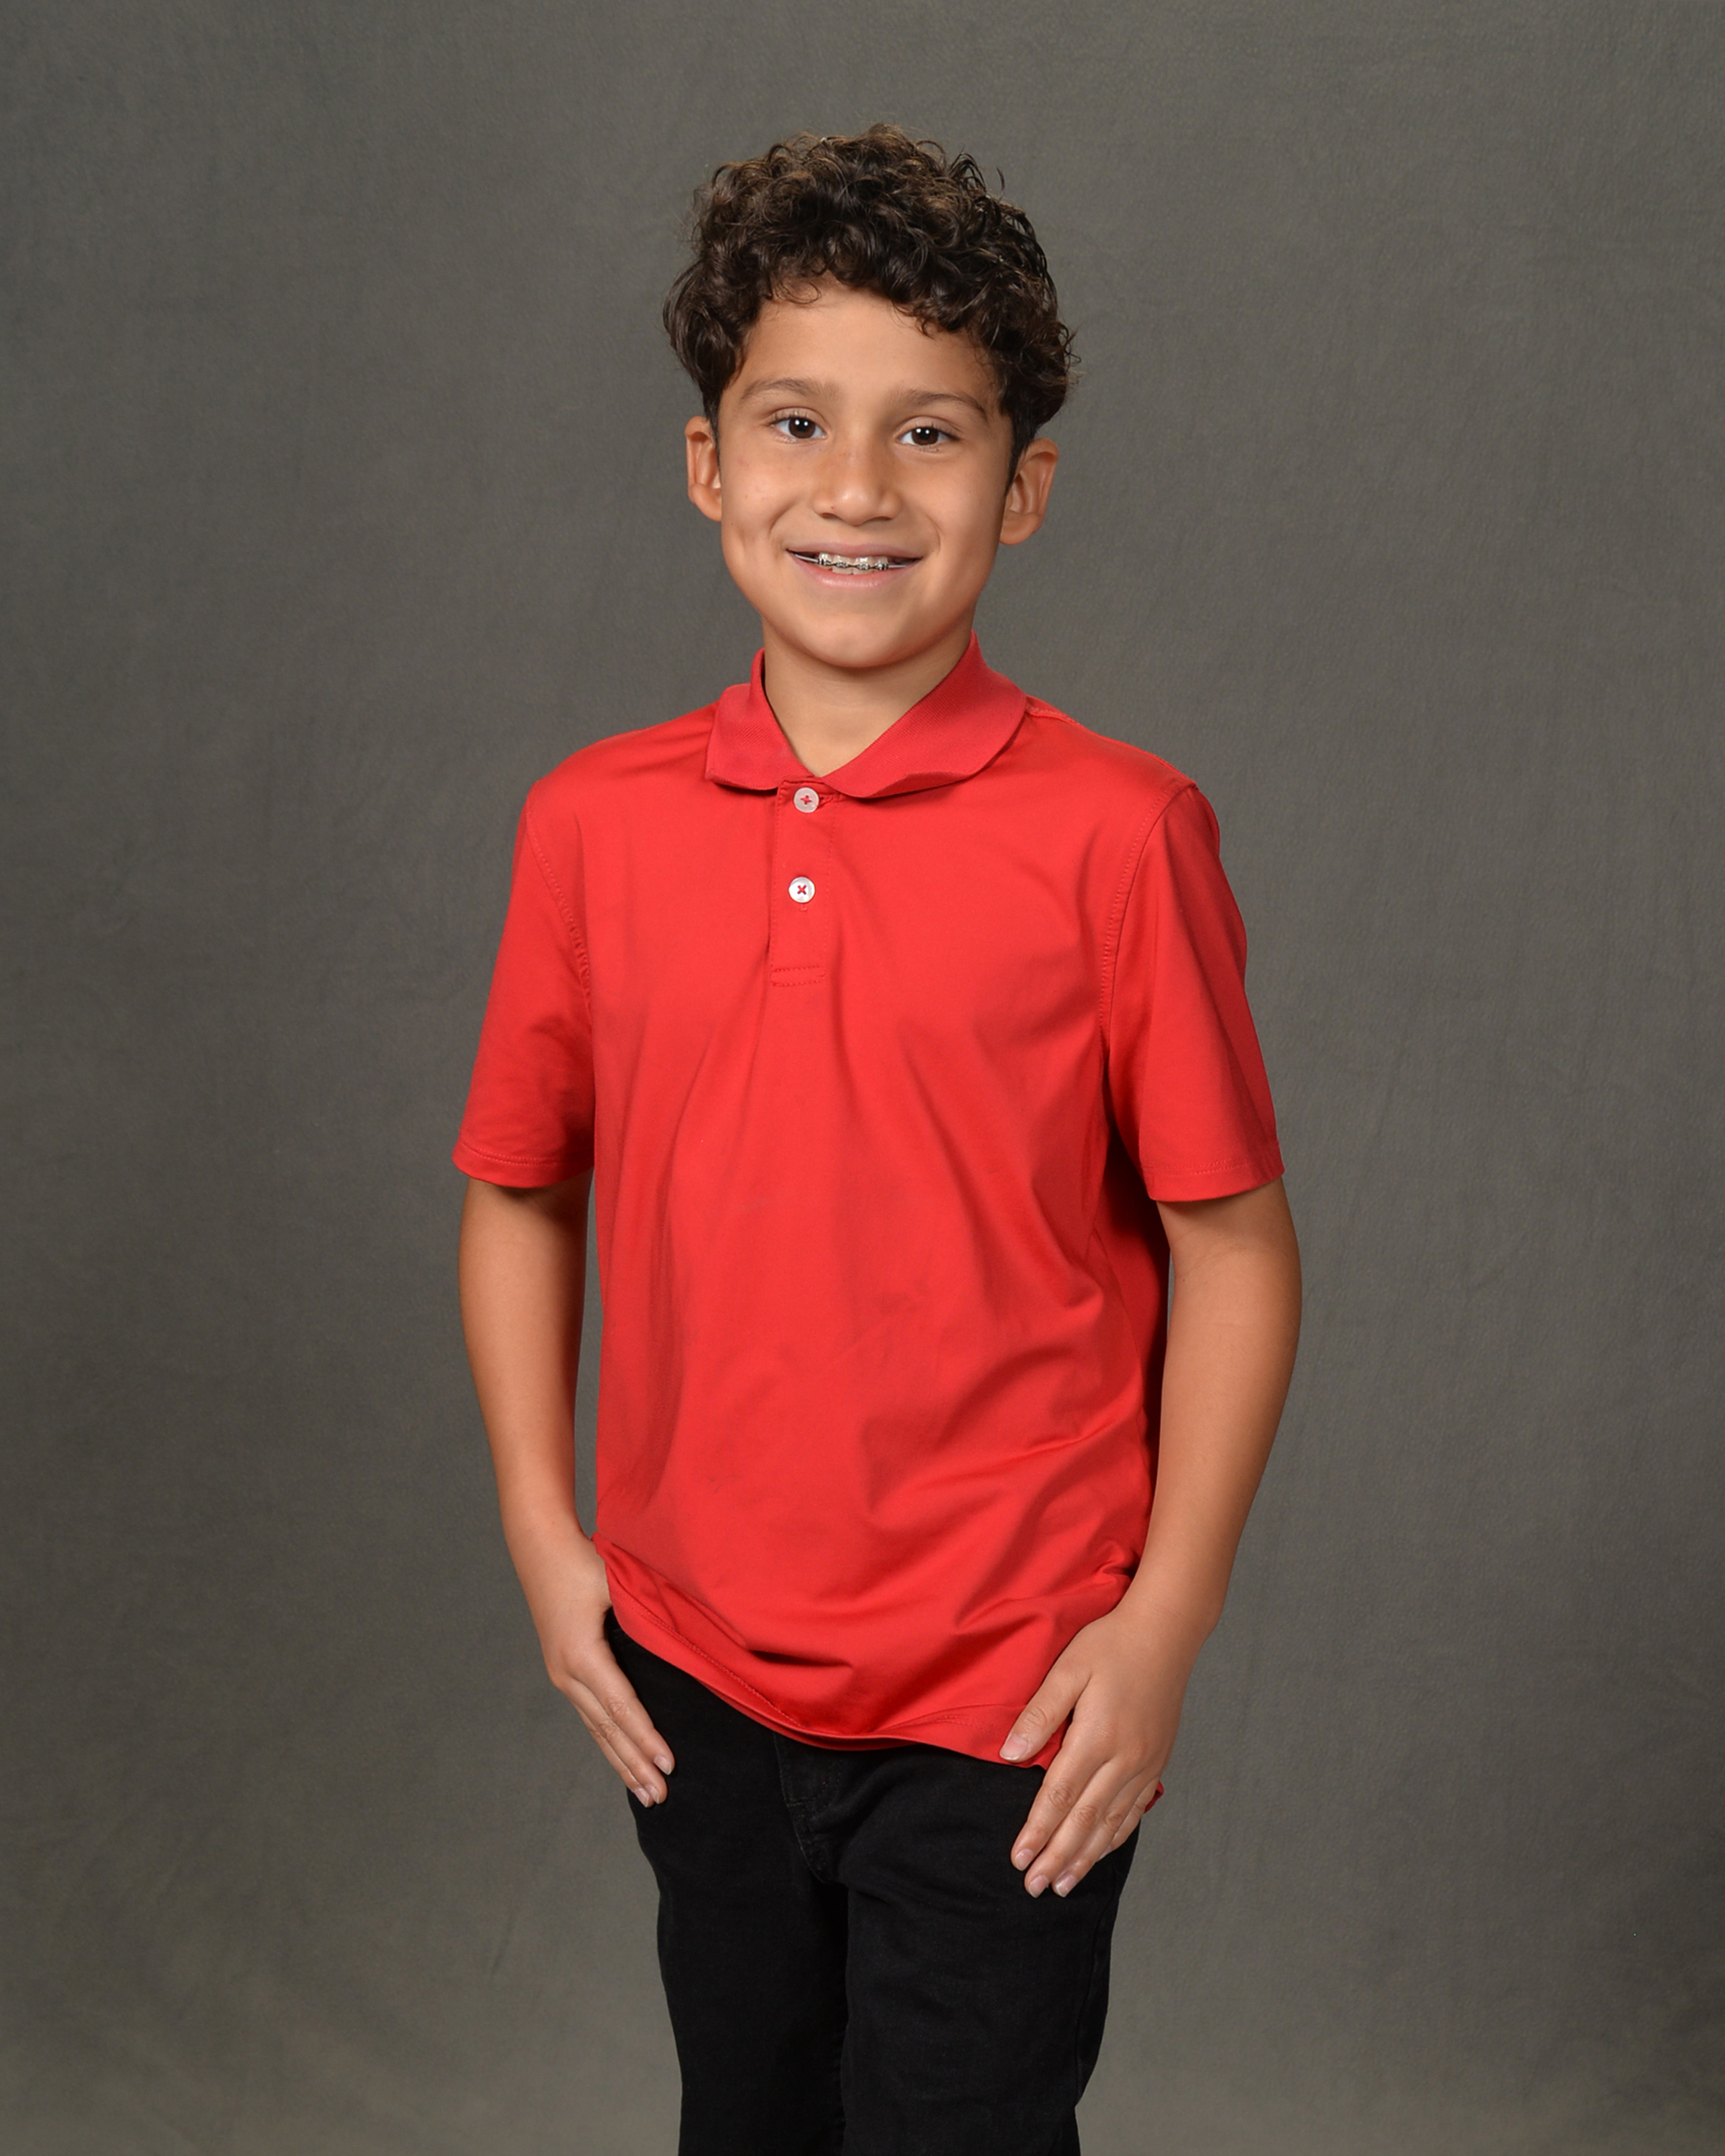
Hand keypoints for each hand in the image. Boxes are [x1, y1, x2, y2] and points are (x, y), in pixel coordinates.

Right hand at [519, 1533, 675, 1806]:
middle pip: (608, 1729)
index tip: (669, 1764)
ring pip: (596, 1729)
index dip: (646, 1737)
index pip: (622, 1706)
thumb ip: (645, 1610)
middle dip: (635, 1765)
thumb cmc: (582, 1561)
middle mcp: (568, 1673)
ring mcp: (562, 1675)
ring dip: (621, 1762)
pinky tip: (621, 1759)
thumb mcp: (615, 1581)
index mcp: (582, 1654)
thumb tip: (684, 1637)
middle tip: (662, 1798)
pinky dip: (608, 1742)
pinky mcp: (564, 1672)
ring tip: (645, 1794)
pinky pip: (590, 1717)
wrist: (539, 1548)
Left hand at [1000, 1603, 1200, 1896]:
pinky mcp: (1157, 1762)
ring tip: (1064, 1885)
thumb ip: (1040, 1714)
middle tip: (1035, 1889)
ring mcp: (1145, 1764)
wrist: (1166, 1632)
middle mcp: (1125, 1759)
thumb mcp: (1068, 1669)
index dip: (1037, 1831)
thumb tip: (1009, 1755)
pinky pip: (1135, 1810)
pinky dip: (1115, 1837)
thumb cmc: (1111, 1644)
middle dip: (1057, 1857)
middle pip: (1084, 1820)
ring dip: (1086, 1857)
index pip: (1059, 1796)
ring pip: (1111, 1823)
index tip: (1018, 1859)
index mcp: (1097, 1736)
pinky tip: (1101, 1852)